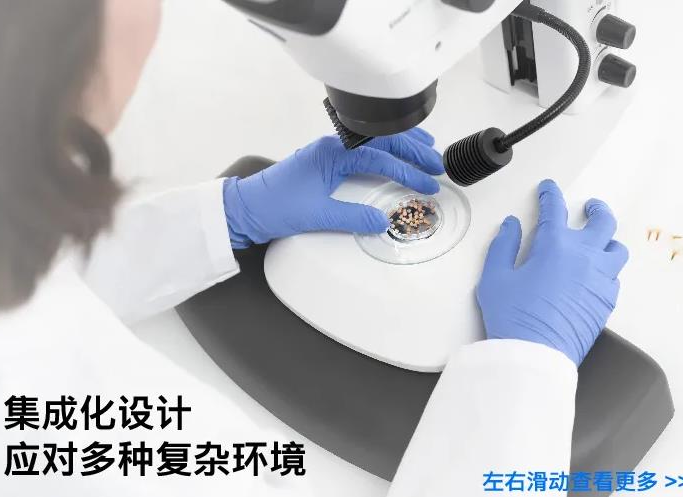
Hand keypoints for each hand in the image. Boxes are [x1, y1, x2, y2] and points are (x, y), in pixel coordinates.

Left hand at [222, 128, 443, 247]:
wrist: (245, 208)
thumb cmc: (275, 207)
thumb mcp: (318, 215)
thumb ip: (353, 217)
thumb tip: (382, 220)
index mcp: (333, 153)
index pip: (379, 156)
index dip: (407, 170)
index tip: (427, 183)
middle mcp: (333, 146)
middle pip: (381, 141)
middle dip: (412, 150)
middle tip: (437, 163)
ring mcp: (329, 151)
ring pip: (373, 141)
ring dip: (401, 145)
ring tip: (426, 149)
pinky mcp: (325, 161)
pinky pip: (362, 149)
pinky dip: (383, 151)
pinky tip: (393, 156)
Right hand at [477, 179, 628, 365]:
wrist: (534, 354)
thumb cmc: (514, 318)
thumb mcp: (495, 278)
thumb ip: (503, 246)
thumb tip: (511, 227)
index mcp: (555, 246)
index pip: (555, 208)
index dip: (550, 194)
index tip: (548, 190)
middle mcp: (584, 258)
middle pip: (602, 222)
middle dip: (596, 209)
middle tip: (589, 207)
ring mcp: (599, 280)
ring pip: (617, 250)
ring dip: (607, 241)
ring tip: (600, 241)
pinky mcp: (606, 302)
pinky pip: (615, 278)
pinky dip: (607, 271)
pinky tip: (596, 275)